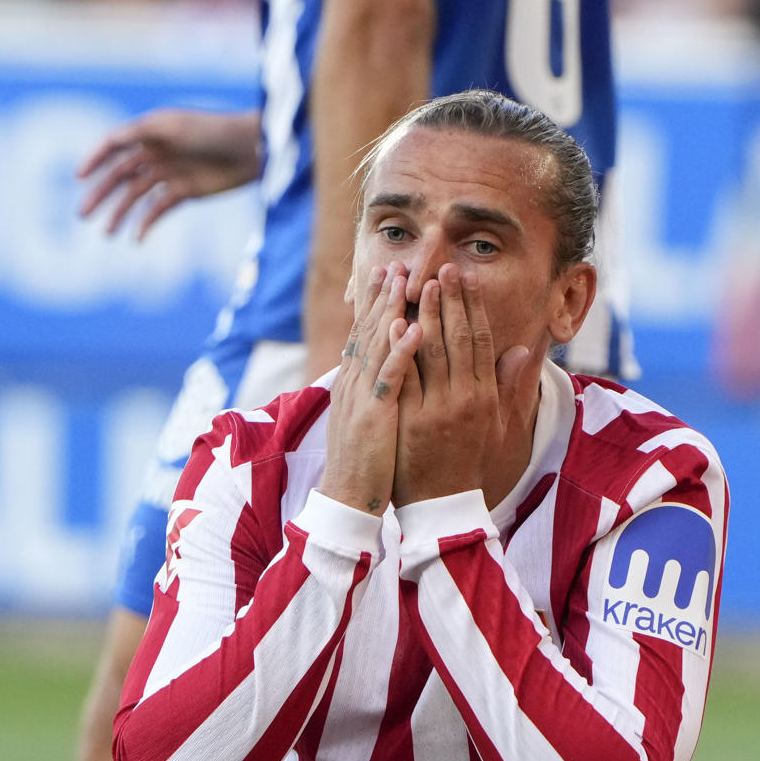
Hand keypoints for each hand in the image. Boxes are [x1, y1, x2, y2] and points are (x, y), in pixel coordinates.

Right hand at [76, 109, 260, 239]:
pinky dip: (146, 223)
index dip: (94, 160)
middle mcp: (156, 150)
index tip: (78, 178)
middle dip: (101, 194)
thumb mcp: (172, 126)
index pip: (113, 145)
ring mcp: (170, 172)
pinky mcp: (185, 191)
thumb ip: (139, 132)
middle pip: (119, 174)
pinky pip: (158, 208)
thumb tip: (108, 140)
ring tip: (106, 233)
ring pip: (136, 195)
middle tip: (83, 215)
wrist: (251, 149)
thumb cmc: (212, 131)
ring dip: (120, 213)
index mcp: (149, 131)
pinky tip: (136, 238)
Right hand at [320, 265, 419, 515]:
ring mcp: (362, 398)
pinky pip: (389, 378)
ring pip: (376, 345)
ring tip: (405, 280)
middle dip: (382, 295)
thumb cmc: (365, 462)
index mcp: (355, 384)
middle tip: (396, 261)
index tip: (389, 274)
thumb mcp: (369, 418)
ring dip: (390, 310)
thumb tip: (383, 371)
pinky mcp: (374, 416)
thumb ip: (376, 390)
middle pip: (368, 330)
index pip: (365, 335)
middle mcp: (354, 384)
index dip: (376, 303)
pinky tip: (412, 328)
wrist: (347, 499)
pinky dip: (399, 352)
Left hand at [393, 265, 534, 507]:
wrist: (443, 506)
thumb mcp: (496, 425)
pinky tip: (395, 322)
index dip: (474, 306)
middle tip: (443, 266)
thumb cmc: (466, 464)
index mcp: (485, 395)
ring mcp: (438, 409)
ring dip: (425, 313)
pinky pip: (406, 377)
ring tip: (419, 281)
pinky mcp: (412, 421)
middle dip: (450, 299)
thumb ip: (507, 386)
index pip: (482, 339)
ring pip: (432, 351)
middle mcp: (466, 398)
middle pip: (459, 338)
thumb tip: (522, 350)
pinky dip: (401, 348)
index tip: (466, 276)